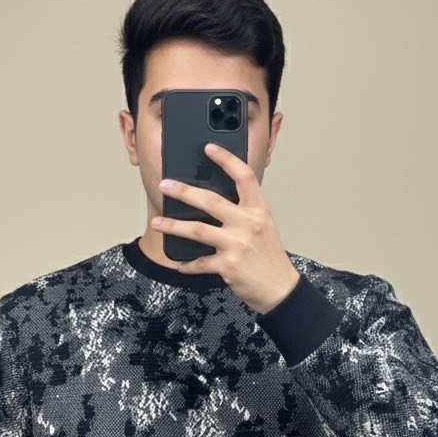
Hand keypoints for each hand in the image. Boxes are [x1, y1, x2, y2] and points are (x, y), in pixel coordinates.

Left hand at [150, 142, 300, 314]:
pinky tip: (180, 263)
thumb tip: (212, 201)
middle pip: (210, 200)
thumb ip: (244, 211)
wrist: (280, 288)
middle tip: (165, 185)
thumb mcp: (264, 226)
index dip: (226, 159)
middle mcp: (248, 224)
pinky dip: (188, 264)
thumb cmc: (269, 257)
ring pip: (198, 229)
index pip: (243, 176)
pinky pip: (200, 262)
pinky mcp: (228, 266)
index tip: (209, 148)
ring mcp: (237, 244)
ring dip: (174, 226)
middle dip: (183, 191)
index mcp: (259, 210)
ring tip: (157, 222)